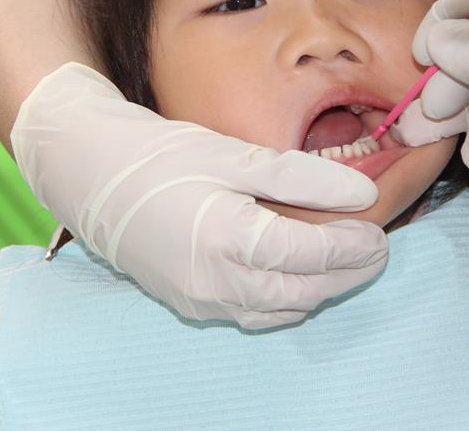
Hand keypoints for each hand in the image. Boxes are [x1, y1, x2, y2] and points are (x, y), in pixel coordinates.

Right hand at [11, 63, 387, 328]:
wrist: (90, 174)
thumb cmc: (160, 155)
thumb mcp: (233, 154)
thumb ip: (301, 178)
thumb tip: (362, 195)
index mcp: (227, 240)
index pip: (311, 254)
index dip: (351, 247)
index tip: (378, 233)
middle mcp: (214, 282)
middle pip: (302, 291)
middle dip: (344, 274)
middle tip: (374, 249)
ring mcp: (199, 299)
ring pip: (279, 310)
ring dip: (317, 289)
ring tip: (342, 260)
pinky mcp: (188, 304)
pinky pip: (251, 313)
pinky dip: (283, 299)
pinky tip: (294, 273)